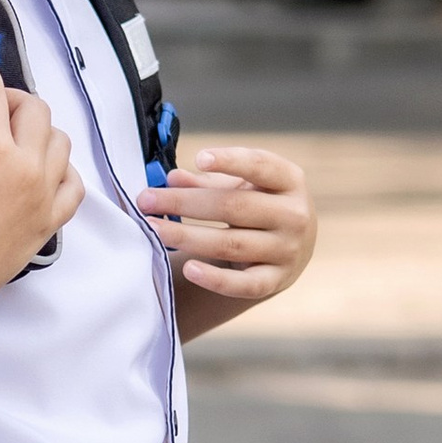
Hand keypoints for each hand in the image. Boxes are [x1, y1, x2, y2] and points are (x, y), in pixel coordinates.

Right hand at [0, 55, 82, 325]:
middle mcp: (26, 167)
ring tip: (18, 137)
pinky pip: (74, 184)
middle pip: (36, 110)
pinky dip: (62, 169)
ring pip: (61, 142)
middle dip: (15, 98)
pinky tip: (43, 169)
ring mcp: (43, 195)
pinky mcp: (50, 221)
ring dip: (40, 130)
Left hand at [137, 141, 314, 305]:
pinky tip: (189, 269)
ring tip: (154, 229)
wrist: (293, 247)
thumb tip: (171, 179)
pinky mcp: (276, 281)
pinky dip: (215, 279)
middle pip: (234, 207)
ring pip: (232, 244)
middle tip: (146, 199)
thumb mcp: (243, 186)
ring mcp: (288, 250)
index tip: (199, 158)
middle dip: (185, 203)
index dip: (231, 161)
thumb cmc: (260, 206)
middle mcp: (295, 215)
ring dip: (187, 236)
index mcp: (289, 181)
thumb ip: (209, 181)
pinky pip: (244, 285)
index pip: (260, 165)